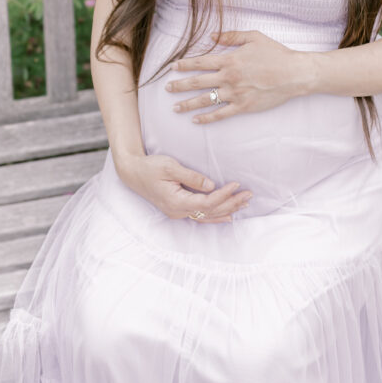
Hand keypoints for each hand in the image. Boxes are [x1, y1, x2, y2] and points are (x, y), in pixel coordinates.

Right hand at [113, 149, 251, 223]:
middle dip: (231, 203)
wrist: (132, 172)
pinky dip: (215, 215)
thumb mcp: (170, 167)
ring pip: (206, 215)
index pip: (206, 202)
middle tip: (249, 194)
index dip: (223, 195)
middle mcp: (178, 211)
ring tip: (244, 204)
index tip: (236, 184)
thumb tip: (211, 185)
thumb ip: (191, 177)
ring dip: (226, 210)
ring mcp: (177, 212)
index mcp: (176, 202)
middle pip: (210, 211)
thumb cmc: (150, 167)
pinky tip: (227, 216)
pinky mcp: (178, 209)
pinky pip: (200, 215)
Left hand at [165, 29, 304, 123]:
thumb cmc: (275, 53)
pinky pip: (221, 114)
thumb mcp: (253, 37)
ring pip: (206, 100)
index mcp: (230, 60)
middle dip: (180, 86)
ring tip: (175, 108)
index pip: (200, 63)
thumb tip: (212, 36)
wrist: (294, 74)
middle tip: (167, 89)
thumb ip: (231, 36)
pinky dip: (207, 118)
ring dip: (188, 104)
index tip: (172, 68)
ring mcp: (235, 94)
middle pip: (198, 83)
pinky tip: (196, 120)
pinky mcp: (243, 106)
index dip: (185, 65)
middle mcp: (229, 77)